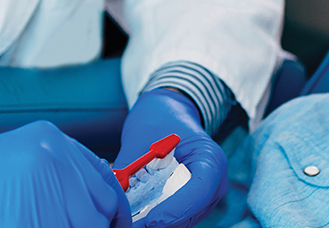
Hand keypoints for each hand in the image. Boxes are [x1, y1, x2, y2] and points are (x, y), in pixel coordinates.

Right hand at [0, 120, 130, 227]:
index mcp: (52, 142)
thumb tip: (97, 212)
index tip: (112, 227)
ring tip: (28, 223)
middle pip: (102, 213)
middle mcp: (53, 161)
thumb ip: (59, 180)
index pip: (108, 185)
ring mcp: (43, 193)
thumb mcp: (16, 166)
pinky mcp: (27, 222)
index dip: (113, 215)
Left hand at [115, 89, 227, 227]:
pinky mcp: (197, 203)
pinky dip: (162, 220)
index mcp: (210, 158)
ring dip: (161, 223)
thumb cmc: (158, 120)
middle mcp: (216, 180)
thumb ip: (127, 171)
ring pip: (186, 220)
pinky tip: (139, 219)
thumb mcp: (141, 141)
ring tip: (132, 223)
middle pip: (193, 212)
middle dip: (163, 222)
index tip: (149, 221)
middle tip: (132, 226)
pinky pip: (181, 219)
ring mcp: (208, 195)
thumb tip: (113, 198)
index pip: (199, 191)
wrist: (168, 112)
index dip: (176, 210)